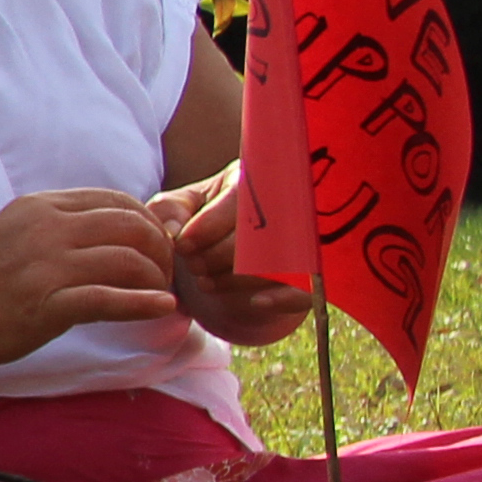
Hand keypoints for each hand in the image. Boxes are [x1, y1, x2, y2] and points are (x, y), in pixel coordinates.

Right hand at [0, 185, 181, 368]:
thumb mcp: (16, 234)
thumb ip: (58, 227)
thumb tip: (112, 233)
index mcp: (39, 206)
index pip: (117, 201)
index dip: (148, 222)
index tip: (154, 247)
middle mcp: (45, 228)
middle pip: (131, 226)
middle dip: (161, 249)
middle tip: (166, 273)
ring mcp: (46, 266)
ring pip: (128, 260)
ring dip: (157, 279)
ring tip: (161, 295)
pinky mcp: (47, 304)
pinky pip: (111, 299)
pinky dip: (144, 304)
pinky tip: (162, 309)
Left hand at [157, 166, 315, 345]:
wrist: (227, 255)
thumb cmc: (204, 221)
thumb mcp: (184, 207)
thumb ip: (170, 209)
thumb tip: (171, 231)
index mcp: (257, 180)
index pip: (241, 200)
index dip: (209, 226)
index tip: (183, 245)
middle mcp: (290, 206)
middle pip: (259, 234)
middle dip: (217, 256)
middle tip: (194, 267)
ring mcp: (305, 243)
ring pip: (275, 263)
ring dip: (235, 279)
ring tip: (205, 282)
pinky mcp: (310, 279)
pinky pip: (304, 291)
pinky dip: (279, 299)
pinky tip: (254, 302)